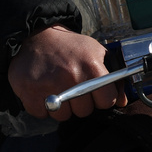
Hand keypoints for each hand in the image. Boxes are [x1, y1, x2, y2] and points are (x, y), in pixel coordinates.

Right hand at [8, 25, 127, 120]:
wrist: (37, 36)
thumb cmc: (70, 46)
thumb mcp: (96, 53)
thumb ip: (113, 78)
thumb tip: (122, 101)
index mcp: (91, 66)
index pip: (107, 101)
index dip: (102, 98)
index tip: (95, 92)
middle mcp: (71, 76)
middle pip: (84, 112)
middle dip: (80, 103)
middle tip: (73, 87)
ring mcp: (49, 85)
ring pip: (63, 116)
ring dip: (61, 107)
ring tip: (58, 88)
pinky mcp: (29, 91)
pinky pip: (42, 114)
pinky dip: (42, 106)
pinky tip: (44, 90)